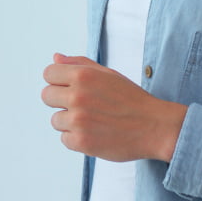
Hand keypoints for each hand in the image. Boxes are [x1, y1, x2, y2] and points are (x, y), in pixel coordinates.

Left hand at [41, 53, 187, 162]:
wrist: (154, 127)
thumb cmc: (130, 99)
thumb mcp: (107, 74)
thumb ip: (79, 64)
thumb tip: (55, 58)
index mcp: (83, 75)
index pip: (49, 73)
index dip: (58, 81)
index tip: (70, 88)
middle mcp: (77, 96)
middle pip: (46, 96)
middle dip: (61, 100)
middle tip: (82, 106)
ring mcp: (78, 120)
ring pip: (55, 120)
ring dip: (69, 122)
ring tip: (92, 121)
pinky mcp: (81, 142)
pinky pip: (64, 139)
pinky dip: (76, 139)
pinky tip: (94, 133)